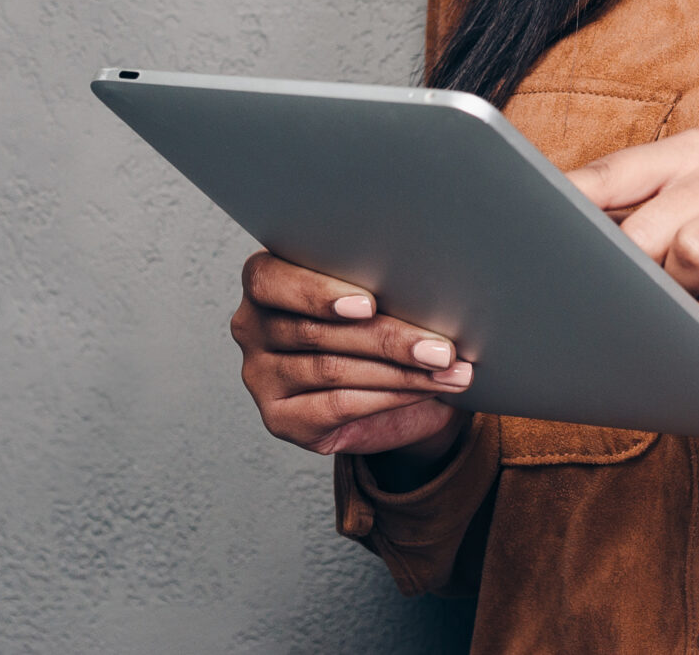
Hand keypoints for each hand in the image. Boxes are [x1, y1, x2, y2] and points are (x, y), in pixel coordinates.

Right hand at [230, 251, 472, 460]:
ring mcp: (260, 376)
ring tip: (447, 368)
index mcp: (265, 280)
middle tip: (442, 348)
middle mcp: (251, 327)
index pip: (270, 280)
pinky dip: (391, 396)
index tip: (369, 304)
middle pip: (316, 331)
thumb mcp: (377, 291)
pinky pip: (339, 406)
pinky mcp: (280, 418)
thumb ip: (379, 281)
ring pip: (332, 371)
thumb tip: (428, 284)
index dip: (317, 292)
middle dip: (388, 339)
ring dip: (400, 372)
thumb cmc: (379, 320)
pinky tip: (427, 389)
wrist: (388, 387)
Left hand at [570, 129, 698, 345]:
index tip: (524, 229)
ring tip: (688, 304)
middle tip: (631, 298)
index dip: (567, 203)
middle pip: (646, 222)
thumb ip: (641, 216)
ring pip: (689, 250)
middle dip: (630, 271)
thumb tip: (557, 240)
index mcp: (694, 151)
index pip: (614, 172)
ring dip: (678, 291)